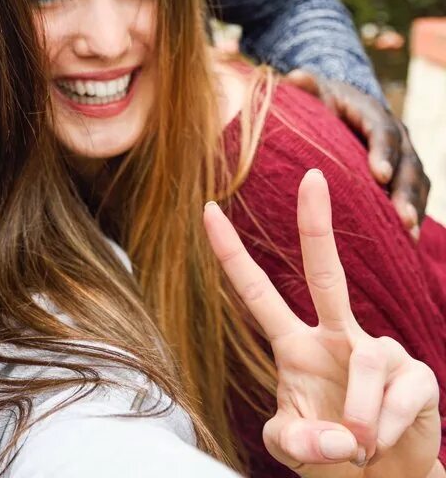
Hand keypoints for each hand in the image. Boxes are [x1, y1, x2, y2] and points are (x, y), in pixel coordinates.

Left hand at [205, 170, 440, 477]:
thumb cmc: (329, 449)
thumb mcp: (294, 446)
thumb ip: (297, 441)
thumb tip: (334, 438)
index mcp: (295, 344)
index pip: (257, 292)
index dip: (232, 254)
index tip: (207, 210)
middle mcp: (336, 336)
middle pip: (326, 273)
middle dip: (317, 224)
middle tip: (313, 175)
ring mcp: (380, 350)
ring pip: (367, 362)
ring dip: (356, 415)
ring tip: (356, 446)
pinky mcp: (417, 376)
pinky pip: (398, 394)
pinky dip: (382, 427)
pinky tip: (378, 442)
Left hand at [286, 70, 428, 238]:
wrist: (336, 107)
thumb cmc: (319, 103)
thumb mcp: (312, 93)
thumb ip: (306, 88)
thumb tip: (296, 78)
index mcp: (374, 114)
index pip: (383, 132)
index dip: (384, 153)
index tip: (379, 175)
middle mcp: (397, 136)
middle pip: (409, 164)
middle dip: (406, 191)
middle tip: (402, 218)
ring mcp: (404, 158)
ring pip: (417, 184)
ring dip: (414, 209)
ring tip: (409, 235)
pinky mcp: (402, 177)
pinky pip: (413, 197)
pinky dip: (411, 217)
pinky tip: (406, 243)